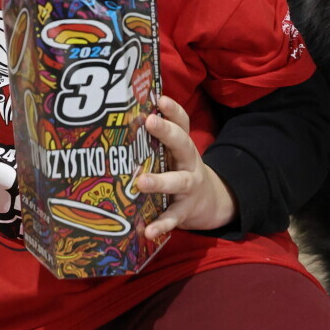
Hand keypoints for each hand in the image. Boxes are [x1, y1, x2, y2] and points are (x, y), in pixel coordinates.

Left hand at [136, 95, 237, 239]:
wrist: (210, 203)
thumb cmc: (178, 170)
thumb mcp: (172, 153)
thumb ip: (155, 140)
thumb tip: (120, 117)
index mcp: (183, 145)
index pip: (182, 122)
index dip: (173, 110)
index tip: (160, 98)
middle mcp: (188, 162)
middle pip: (182, 143)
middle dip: (167, 132)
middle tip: (150, 122)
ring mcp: (189, 187)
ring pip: (178, 181)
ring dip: (159, 181)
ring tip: (140, 182)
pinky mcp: (185, 211)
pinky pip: (173, 217)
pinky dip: (161, 224)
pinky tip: (147, 231)